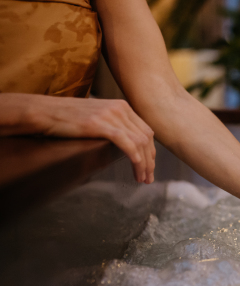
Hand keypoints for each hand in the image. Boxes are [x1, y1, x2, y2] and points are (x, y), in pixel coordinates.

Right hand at [1, 94, 155, 182]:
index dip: (150, 151)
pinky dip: (136, 158)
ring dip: (144, 164)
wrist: (42, 111)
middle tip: (148, 178)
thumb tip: (122, 142)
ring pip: (139, 142)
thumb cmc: (64, 118)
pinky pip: (127, 143)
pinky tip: (137, 169)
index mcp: (121, 106)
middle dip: (150, 160)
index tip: (149, 167)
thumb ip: (111, 125)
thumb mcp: (95, 118)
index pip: (145, 131)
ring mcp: (111, 115)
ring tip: (142, 179)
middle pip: (146, 138)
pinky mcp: (101, 124)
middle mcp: (120, 108)